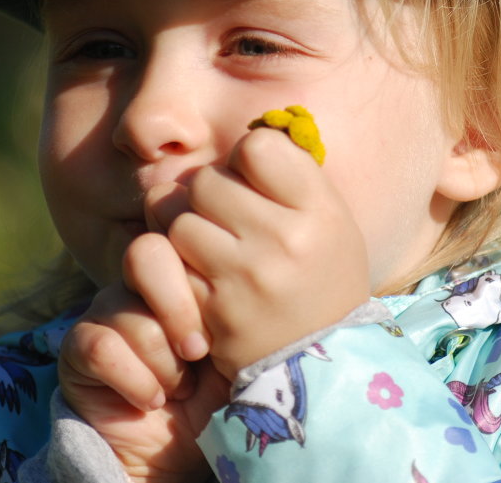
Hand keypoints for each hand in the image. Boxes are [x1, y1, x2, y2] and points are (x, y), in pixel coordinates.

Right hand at [57, 235, 228, 482]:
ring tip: (177, 388)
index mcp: (182, 270)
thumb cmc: (215, 390)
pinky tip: (150, 399)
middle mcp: (139, 282)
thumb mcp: (236, 348)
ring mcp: (106, 309)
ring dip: (164, 366)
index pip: (184, 237)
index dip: (203, 284)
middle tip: (198, 352)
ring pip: (132, 316)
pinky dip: (136, 382)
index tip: (224, 331)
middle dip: (178, 310)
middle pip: (145, 254)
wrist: (176, 447)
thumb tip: (239, 274)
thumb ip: (234, 306)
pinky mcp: (79, 344)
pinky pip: (102, 348)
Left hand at [163, 127, 370, 378]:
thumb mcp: (329, 220)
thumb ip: (290, 176)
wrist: (320, 364)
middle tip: (225, 216)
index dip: (247, 159)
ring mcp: (245, 278)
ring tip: (209, 245)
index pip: (258, 147)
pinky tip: (201, 276)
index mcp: (320, 210)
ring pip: (179, 221)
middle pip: (208, 182)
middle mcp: (284, 240)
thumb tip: (245, 136)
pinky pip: (171, 266)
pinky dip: (178, 266)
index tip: (255, 181)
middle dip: (209, 195)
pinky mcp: (213, 312)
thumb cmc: (320, 276)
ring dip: (186, 229)